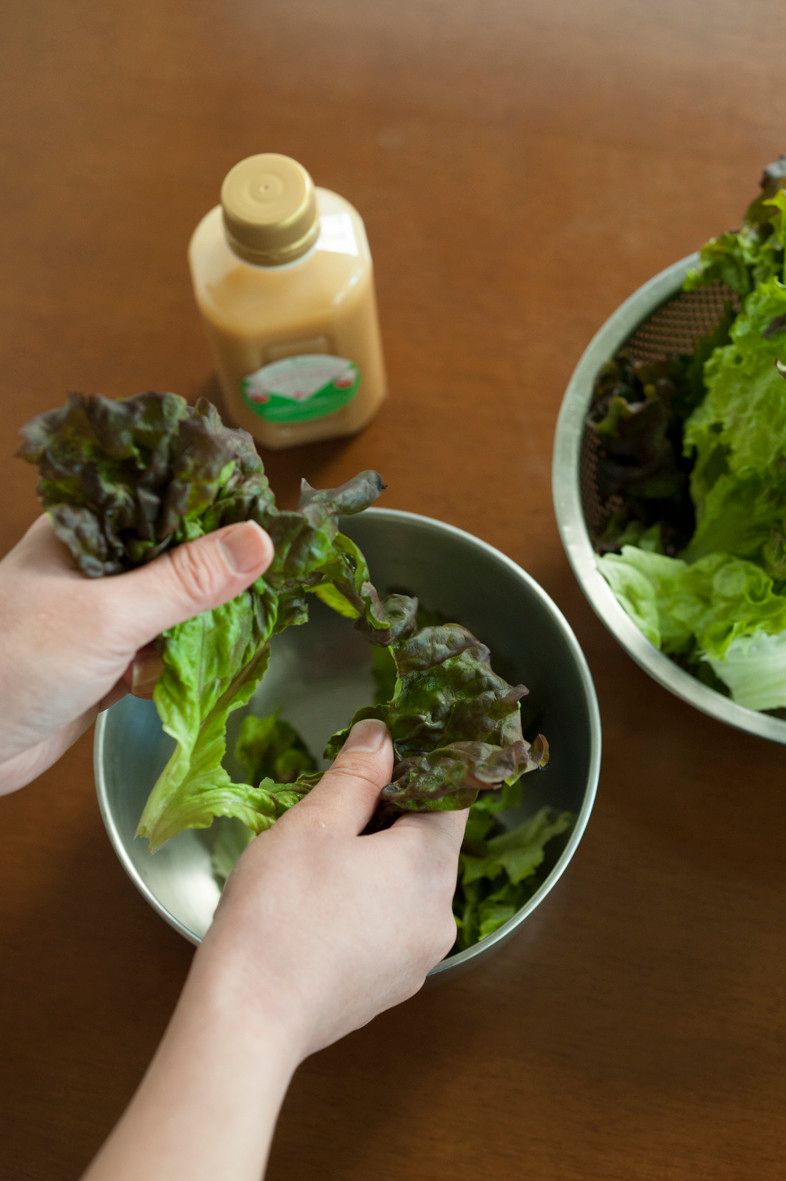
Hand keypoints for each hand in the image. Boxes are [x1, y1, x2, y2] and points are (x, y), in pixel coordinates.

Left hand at [0, 515, 272, 793]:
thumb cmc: (14, 662)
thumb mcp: (108, 614)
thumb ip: (186, 580)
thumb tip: (261, 539)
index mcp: (86, 530)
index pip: (164, 498)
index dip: (217, 504)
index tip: (273, 515)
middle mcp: (96, 567)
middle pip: (177, 556)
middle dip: (221, 572)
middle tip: (276, 577)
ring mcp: (102, 617)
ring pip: (175, 608)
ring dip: (206, 624)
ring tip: (251, 625)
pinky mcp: (107, 664)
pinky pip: (163, 653)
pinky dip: (185, 663)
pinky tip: (214, 668)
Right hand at [197, 717, 466, 1059]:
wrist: (248, 1021)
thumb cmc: (280, 912)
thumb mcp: (315, 824)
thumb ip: (358, 774)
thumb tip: (383, 735)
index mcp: (431, 865)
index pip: (451, 796)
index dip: (418, 769)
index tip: (378, 760)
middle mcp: (440, 914)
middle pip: (427, 842)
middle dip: (384, 817)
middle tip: (328, 810)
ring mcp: (418, 958)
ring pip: (405, 886)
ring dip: (371, 862)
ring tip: (314, 860)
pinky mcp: (390, 987)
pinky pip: (389, 926)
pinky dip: (364, 905)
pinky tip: (315, 906)